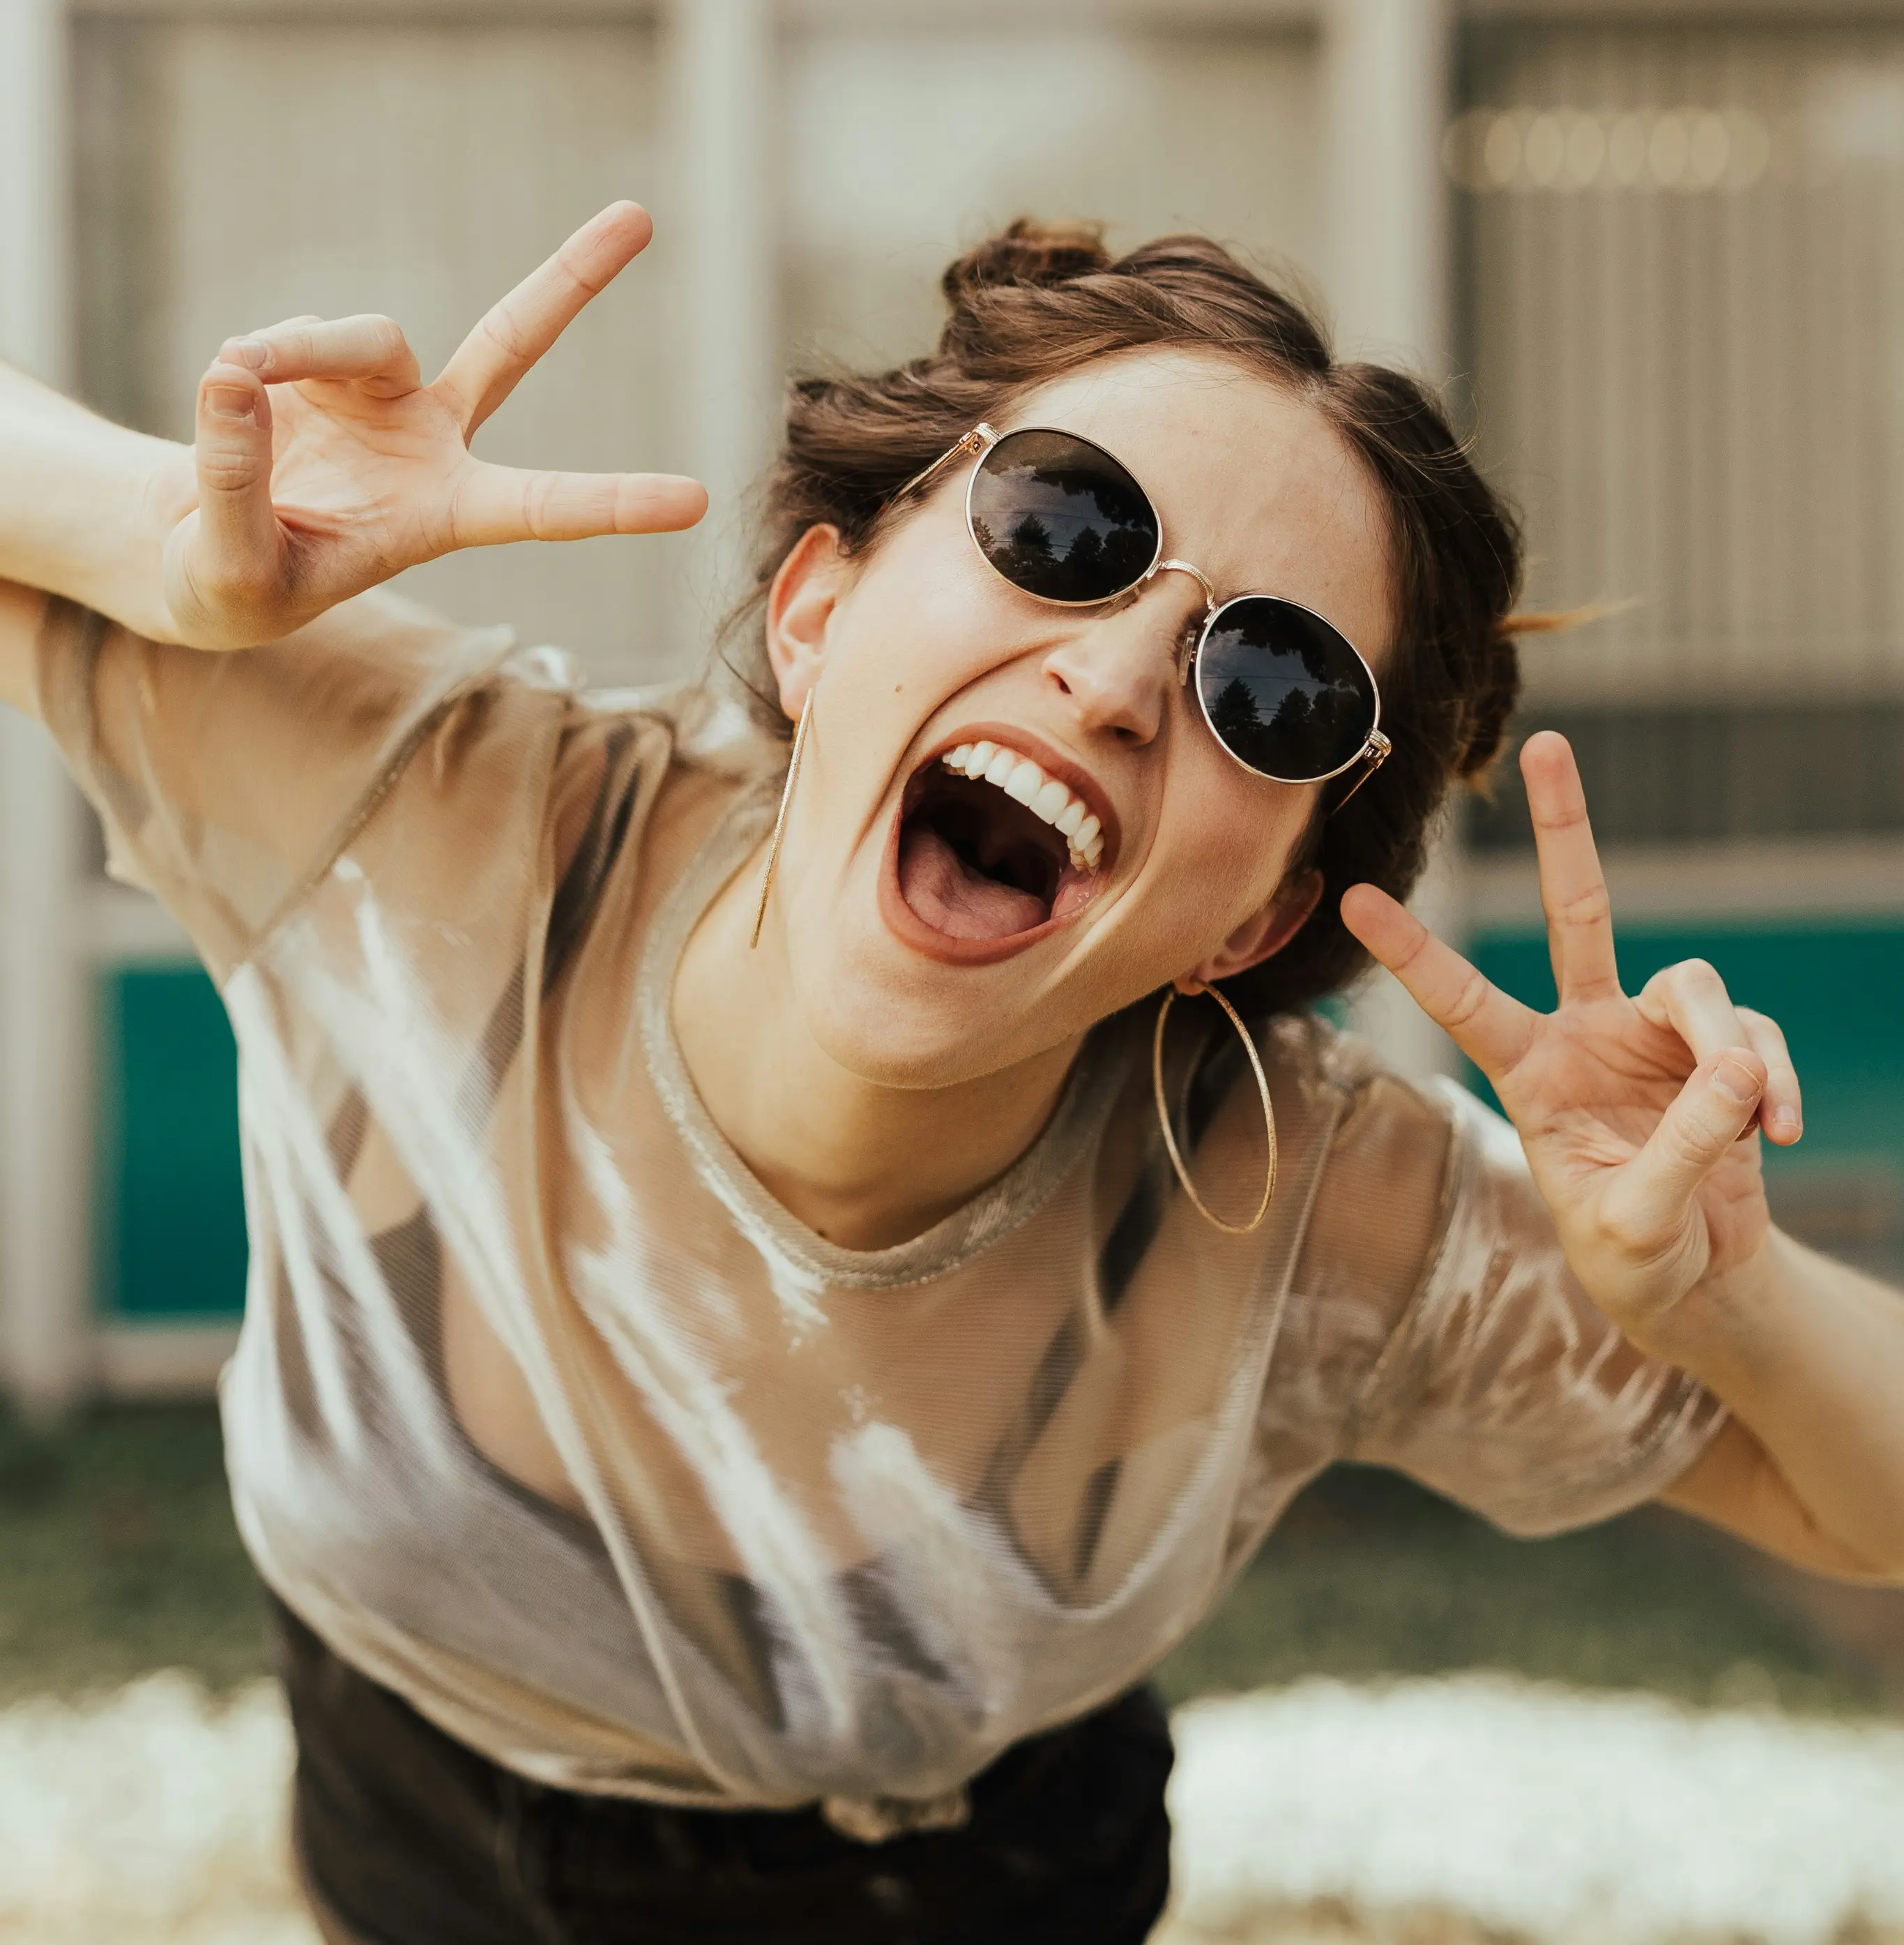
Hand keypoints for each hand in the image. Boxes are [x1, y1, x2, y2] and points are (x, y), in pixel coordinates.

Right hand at [161, 202, 705, 649]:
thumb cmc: (237, 586)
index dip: (616, 504)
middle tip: (640, 215)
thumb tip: (234, 377)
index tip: (694, 501)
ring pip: (363, 335)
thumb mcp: (232, 570)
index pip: (544, 508)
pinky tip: (231, 394)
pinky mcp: (323, 361)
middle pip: (511, 343)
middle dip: (571, 278)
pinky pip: (292, 336)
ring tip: (238, 382)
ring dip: (297, 352)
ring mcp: (383, 392)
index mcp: (447, 515)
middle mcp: (433, 441)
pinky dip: (255, 358)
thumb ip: (237, 485)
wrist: (201, 549)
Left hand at [1341, 731, 1802, 1354]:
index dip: (1413, 951)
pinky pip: (1754, 1039)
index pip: (1462, 999)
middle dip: (1564, 829)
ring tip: (1750, 1120)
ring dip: (1730, 1050)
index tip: (1354, 899)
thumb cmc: (1634, 1258)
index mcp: (1529, 1072)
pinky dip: (1772, 1083)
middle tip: (1548, 741)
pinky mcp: (1721, 1052)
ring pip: (1695, 986)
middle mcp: (1584, 1034)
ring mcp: (1654, 1035)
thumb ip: (1680, 1149)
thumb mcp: (1633, 1224)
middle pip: (1577, 911)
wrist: (1697, 1281)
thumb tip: (1736, 1068)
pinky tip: (1776, 1135)